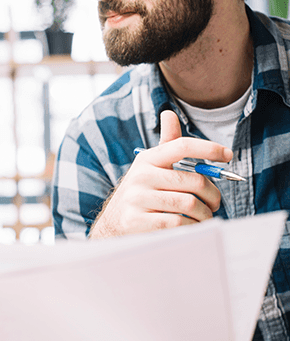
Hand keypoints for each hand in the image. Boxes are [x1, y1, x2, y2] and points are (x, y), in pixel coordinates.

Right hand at [89, 110, 231, 238]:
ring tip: (205, 216)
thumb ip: (167, 145)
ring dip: (205, 213)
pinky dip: (192, 226)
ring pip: (189, 203)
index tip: (227, 155)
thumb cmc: (141, 192)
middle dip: (213, 195)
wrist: (113, 222)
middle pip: (194, 181)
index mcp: (147, 159)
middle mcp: (141, 176)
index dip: (209, 148)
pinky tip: (192, 225)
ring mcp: (137, 199)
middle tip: (215, 203)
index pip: (182, 146)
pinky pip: (177, 222)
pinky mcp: (137, 221)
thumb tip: (169, 114)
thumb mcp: (150, 167)